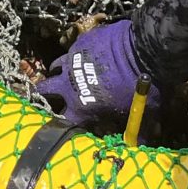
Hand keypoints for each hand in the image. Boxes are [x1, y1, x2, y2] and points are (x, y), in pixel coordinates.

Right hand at [36, 20, 159, 134]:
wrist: (142, 51)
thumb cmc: (138, 88)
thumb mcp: (140, 114)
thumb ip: (136, 130)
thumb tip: (139, 144)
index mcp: (80, 107)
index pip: (62, 120)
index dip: (61, 122)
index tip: (64, 120)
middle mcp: (69, 85)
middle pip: (46, 90)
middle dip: (45, 93)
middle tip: (49, 94)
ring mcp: (72, 61)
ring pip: (55, 67)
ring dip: (58, 72)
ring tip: (64, 72)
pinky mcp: (80, 43)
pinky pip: (72, 50)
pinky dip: (76, 55)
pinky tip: (86, 54)